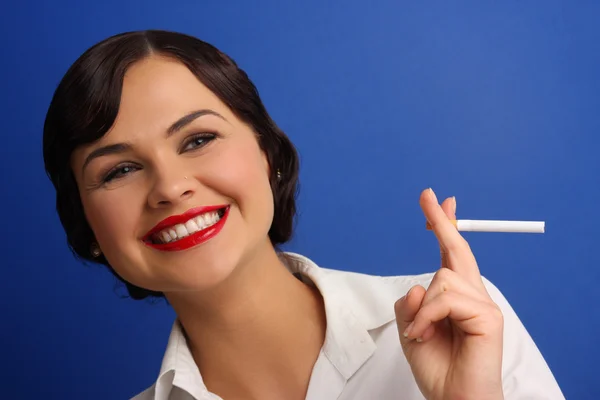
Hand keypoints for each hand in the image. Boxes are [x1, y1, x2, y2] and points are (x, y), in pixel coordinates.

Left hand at [394, 188, 503, 399]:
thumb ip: (411, 303)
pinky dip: (427, 317)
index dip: (443, 228)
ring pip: (442, 278)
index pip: (449, 255)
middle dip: (442, 221)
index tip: (436, 203)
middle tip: (429, 195)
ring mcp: (483, 304)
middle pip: (458, 250)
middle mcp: (472, 295)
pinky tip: (425, 335)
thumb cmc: (437, 367)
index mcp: (454, 296)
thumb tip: (418, 283)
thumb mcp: (411, 329)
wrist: (454, 399)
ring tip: (420, 334)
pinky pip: (446, 298)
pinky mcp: (489, 316)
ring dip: (422, 309)